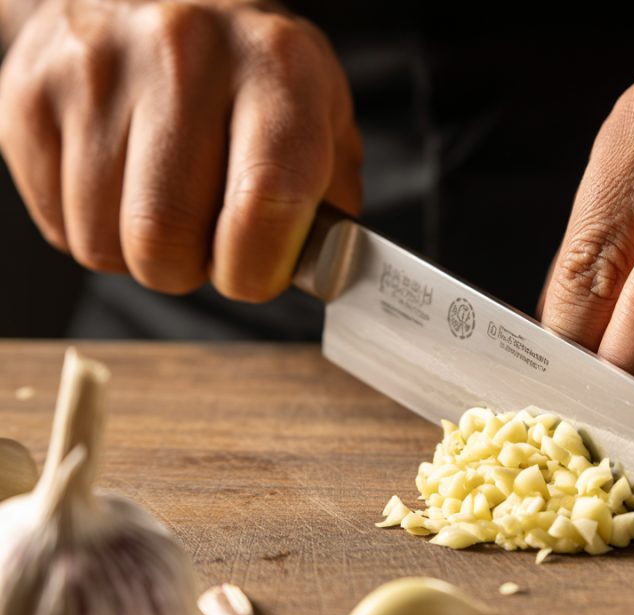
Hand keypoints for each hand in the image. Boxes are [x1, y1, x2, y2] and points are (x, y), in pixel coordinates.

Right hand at [0, 0, 360, 299]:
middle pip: (165, 235)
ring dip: (138, 254)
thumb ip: (331, 200)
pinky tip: (122, 187)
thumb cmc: (253, 77)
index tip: (255, 273)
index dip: (258, 268)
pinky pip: (58, 223)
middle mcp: (184, 51)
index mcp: (277, 66)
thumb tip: (319, 271)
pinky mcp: (30, 91)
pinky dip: (91, 230)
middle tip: (204, 244)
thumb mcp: (322, 117)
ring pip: (102, 240)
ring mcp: (96, 67)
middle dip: (188, 269)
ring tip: (166, 207)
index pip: (266, 200)